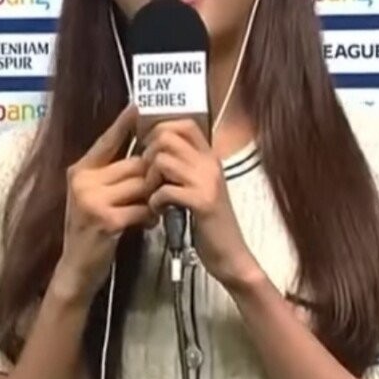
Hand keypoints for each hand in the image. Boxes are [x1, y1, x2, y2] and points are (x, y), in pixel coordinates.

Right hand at [53, 105, 158, 302]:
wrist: (76, 268)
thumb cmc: (90, 231)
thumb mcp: (92, 198)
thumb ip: (109, 176)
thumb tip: (141, 155)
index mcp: (79, 171)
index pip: (107, 141)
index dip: (123, 124)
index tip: (139, 105)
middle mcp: (83, 181)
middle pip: (132, 166)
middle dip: (151, 176)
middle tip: (163, 186)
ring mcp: (92, 200)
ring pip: (141, 186)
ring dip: (153, 198)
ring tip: (155, 209)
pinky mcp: (107, 220)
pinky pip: (142, 208)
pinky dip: (151, 216)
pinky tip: (150, 224)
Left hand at [142, 119, 261, 287]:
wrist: (230, 254)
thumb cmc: (208, 221)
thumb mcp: (199, 186)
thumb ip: (184, 165)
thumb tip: (155, 147)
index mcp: (209, 157)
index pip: (184, 124)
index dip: (160, 130)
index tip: (149, 149)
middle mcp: (210, 164)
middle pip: (166, 137)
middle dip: (148, 155)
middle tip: (148, 177)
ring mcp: (207, 182)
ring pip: (163, 160)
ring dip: (149, 179)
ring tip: (152, 196)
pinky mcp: (202, 202)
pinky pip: (166, 190)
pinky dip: (155, 201)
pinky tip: (159, 211)